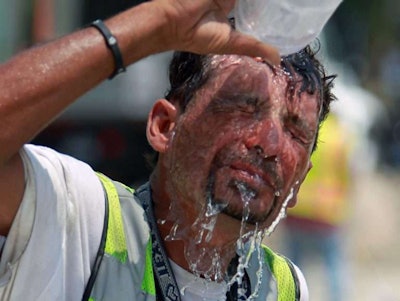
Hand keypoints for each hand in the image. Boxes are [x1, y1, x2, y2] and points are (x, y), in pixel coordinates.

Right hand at [155, 0, 279, 64]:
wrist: (174, 21)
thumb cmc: (201, 36)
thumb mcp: (231, 43)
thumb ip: (254, 47)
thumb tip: (279, 60)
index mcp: (232, 16)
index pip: (256, 12)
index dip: (271, 12)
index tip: (288, 14)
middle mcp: (230, 2)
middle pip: (254, 2)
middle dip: (269, 3)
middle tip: (290, 5)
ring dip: (260, 1)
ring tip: (287, 1)